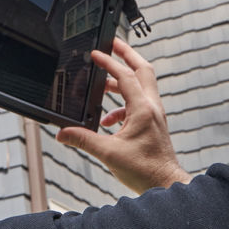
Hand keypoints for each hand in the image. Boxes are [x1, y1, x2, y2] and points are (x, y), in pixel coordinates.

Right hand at [56, 37, 190, 192]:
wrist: (165, 184)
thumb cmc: (145, 170)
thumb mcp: (108, 154)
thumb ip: (84, 140)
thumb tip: (63, 133)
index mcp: (143, 110)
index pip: (125, 76)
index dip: (109, 62)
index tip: (96, 53)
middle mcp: (152, 108)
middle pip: (143, 69)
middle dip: (127, 54)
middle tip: (112, 44)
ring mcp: (155, 115)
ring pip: (142, 85)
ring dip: (123, 80)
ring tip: (103, 84)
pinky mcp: (153, 123)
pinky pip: (138, 103)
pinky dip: (122, 104)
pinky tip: (108, 120)